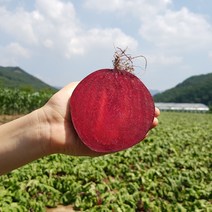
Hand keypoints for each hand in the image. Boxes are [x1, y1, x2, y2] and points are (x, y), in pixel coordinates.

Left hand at [41, 82, 159, 156]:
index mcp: (99, 113)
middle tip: (155, 115)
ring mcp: (102, 137)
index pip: (122, 109)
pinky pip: (117, 146)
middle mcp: (103, 125)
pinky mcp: (98, 149)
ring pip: (126, 134)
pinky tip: (142, 135)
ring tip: (154, 123)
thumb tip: (104, 77)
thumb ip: (89, 83)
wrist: (46, 125)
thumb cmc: (58, 107)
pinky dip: (131, 141)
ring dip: (142, 129)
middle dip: (143, 118)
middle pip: (127, 122)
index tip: (147, 101)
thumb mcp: (75, 89)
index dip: (136, 105)